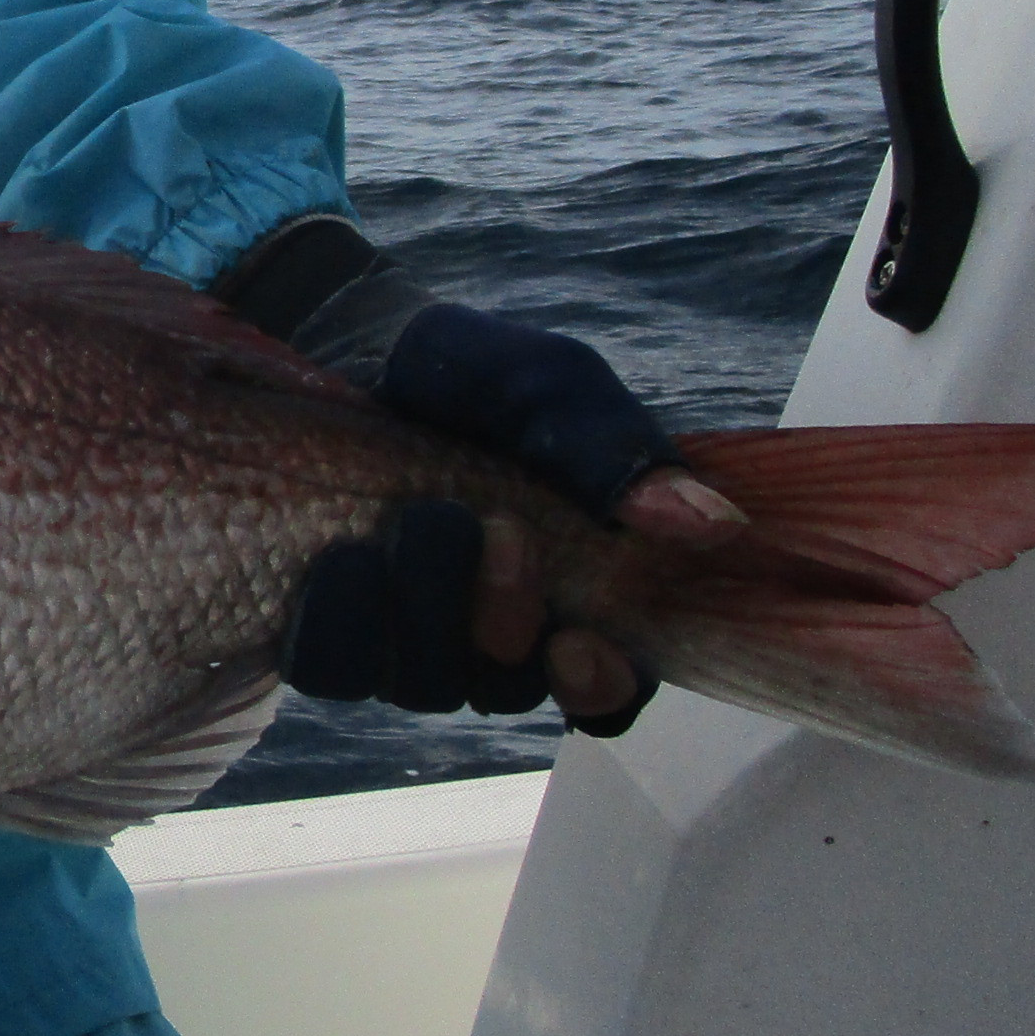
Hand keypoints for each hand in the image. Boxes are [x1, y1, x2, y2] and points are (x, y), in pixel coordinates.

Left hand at [285, 303, 736, 735]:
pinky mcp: (324, 630)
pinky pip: (331, 667)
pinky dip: (341, 618)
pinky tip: (342, 556)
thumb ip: (616, 451)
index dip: (598, 689)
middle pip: (508, 688)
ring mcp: (404, 639)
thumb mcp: (546, 388)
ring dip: (423, 611)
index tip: (578, 648)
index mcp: (569, 593)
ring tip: (417, 521)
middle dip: (503, 622)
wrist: (342, 346)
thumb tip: (710, 526)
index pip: (604, 688)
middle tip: (500, 537)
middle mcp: (488, 633)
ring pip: (423, 686)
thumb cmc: (464, 377)